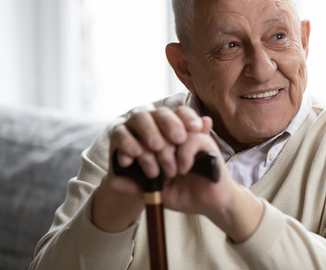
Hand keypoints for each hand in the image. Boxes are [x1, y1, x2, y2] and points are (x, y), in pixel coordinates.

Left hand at [92, 105, 263, 242]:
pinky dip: (184, 154)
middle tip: (152, 171)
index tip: (125, 161)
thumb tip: (113, 182)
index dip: (129, 142)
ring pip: (172, 129)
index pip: (138, 130)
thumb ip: (137, 186)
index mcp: (158, 143)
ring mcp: (190, 135)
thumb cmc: (184, 194)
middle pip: (154, 122)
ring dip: (167, 152)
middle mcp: (173, 134)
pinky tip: (183, 169)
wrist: (210, 203)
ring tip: (169, 172)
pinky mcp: (206, 141)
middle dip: (148, 146)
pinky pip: (191, 138)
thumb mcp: (155, 192)